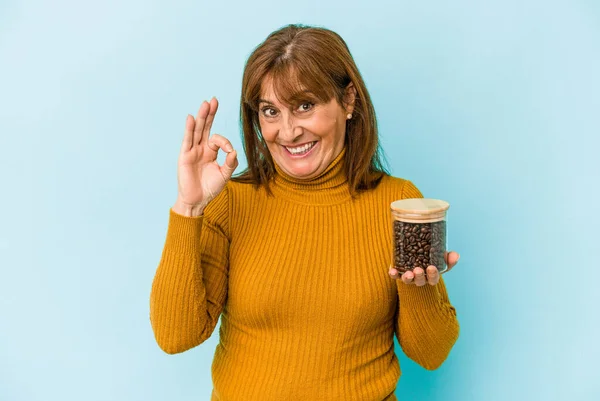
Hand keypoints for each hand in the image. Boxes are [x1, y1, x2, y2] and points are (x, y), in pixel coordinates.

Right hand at [175, 98, 238, 213]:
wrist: (198, 200)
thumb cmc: (210, 188)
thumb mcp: (225, 175)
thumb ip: (230, 163)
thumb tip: (234, 151)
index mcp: (211, 151)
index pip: (218, 139)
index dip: (225, 142)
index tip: (229, 151)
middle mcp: (201, 148)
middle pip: (205, 127)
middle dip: (210, 114)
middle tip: (214, 100)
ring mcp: (192, 151)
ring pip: (197, 131)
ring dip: (202, 117)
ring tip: (206, 104)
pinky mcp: (184, 156)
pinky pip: (187, 140)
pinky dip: (189, 129)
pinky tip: (191, 118)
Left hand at [388, 251, 459, 285]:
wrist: (416, 255)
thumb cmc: (431, 258)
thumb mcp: (441, 257)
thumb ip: (449, 257)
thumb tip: (456, 255)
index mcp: (431, 276)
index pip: (434, 279)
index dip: (433, 275)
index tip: (432, 268)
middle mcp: (420, 278)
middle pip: (420, 281)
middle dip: (420, 276)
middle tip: (418, 270)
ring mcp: (409, 277)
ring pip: (408, 281)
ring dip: (408, 278)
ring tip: (408, 273)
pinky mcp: (398, 273)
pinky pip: (395, 276)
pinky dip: (393, 274)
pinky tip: (392, 271)